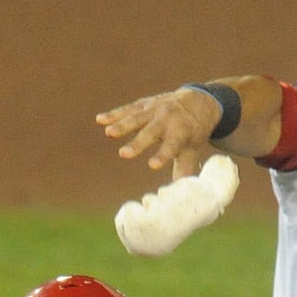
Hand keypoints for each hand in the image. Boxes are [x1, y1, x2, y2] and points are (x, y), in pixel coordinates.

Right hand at [96, 88, 222, 171]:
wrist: (196, 102)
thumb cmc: (192, 132)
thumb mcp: (192, 150)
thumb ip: (183, 169)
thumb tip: (177, 194)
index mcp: (181, 133)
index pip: (171, 146)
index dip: (162, 156)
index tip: (152, 166)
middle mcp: (167, 120)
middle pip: (150, 133)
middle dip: (137, 143)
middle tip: (123, 154)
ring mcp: (154, 110)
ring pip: (136, 118)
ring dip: (122, 125)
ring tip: (109, 133)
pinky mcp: (144, 104)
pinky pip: (127, 110)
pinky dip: (114, 115)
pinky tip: (100, 120)